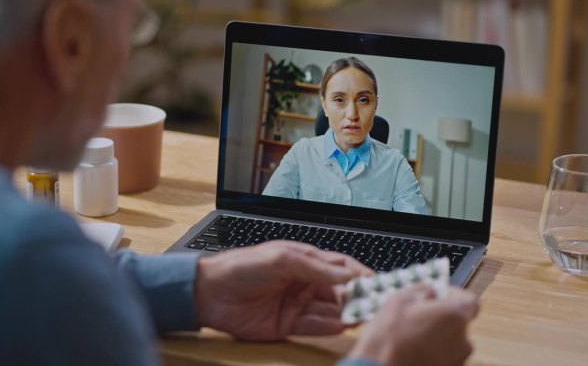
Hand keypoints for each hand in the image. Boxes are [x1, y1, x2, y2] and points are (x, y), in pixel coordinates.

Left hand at [194, 240, 372, 340]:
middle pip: (338, 291)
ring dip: (346, 314)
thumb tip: (345, 274)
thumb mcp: (281, 259)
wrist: (210, 293)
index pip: (339, 267)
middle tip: (374, 303)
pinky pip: (314, 326)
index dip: (358, 274)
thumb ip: (315, 268)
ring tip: (363, 316)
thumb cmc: (241, 267)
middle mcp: (303, 283)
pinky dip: (329, 327)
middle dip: (356, 297)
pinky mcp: (288, 325)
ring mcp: (297, 304)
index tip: (377, 282)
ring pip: (329, 311)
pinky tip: (342, 325)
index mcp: (303, 260)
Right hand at [348, 285, 478, 365]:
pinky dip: (432, 351)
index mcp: (455, 316)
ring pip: (450, 340)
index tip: (439, 294)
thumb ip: (422, 290)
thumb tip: (429, 291)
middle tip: (419, 315)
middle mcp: (463, 340)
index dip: (454, 295)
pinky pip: (443, 356)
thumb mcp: (400, 299)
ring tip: (411, 335)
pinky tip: (412, 349)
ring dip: (436, 335)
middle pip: (459, 321)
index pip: (470, 300)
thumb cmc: (389, 337)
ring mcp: (457, 360)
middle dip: (441, 316)